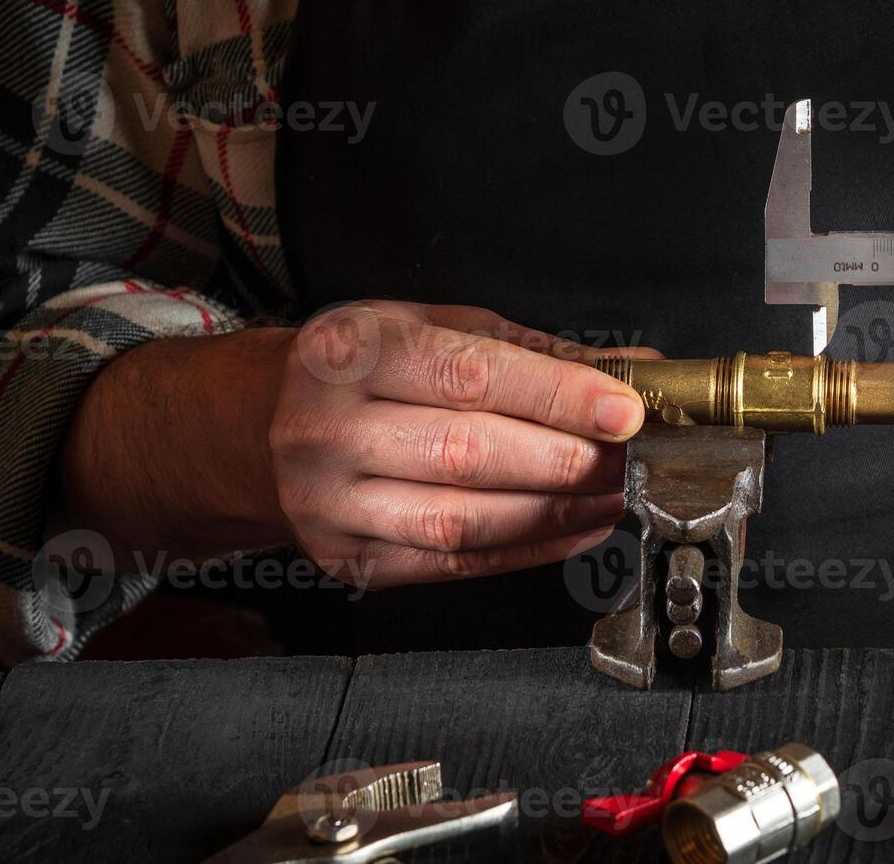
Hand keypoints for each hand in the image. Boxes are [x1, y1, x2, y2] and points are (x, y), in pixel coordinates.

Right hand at [271, 302, 657, 586]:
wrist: (260, 428)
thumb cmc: (359, 369)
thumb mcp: (430, 328)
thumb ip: (532, 351)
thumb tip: (632, 369)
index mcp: (350, 352)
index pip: (470, 374)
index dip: (557, 396)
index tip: (624, 408)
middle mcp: (328, 429)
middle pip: (469, 452)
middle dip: (567, 458)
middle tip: (627, 455)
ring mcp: (332, 503)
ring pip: (463, 519)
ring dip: (556, 511)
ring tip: (612, 494)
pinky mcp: (349, 558)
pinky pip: (454, 564)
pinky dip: (528, 549)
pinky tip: (576, 529)